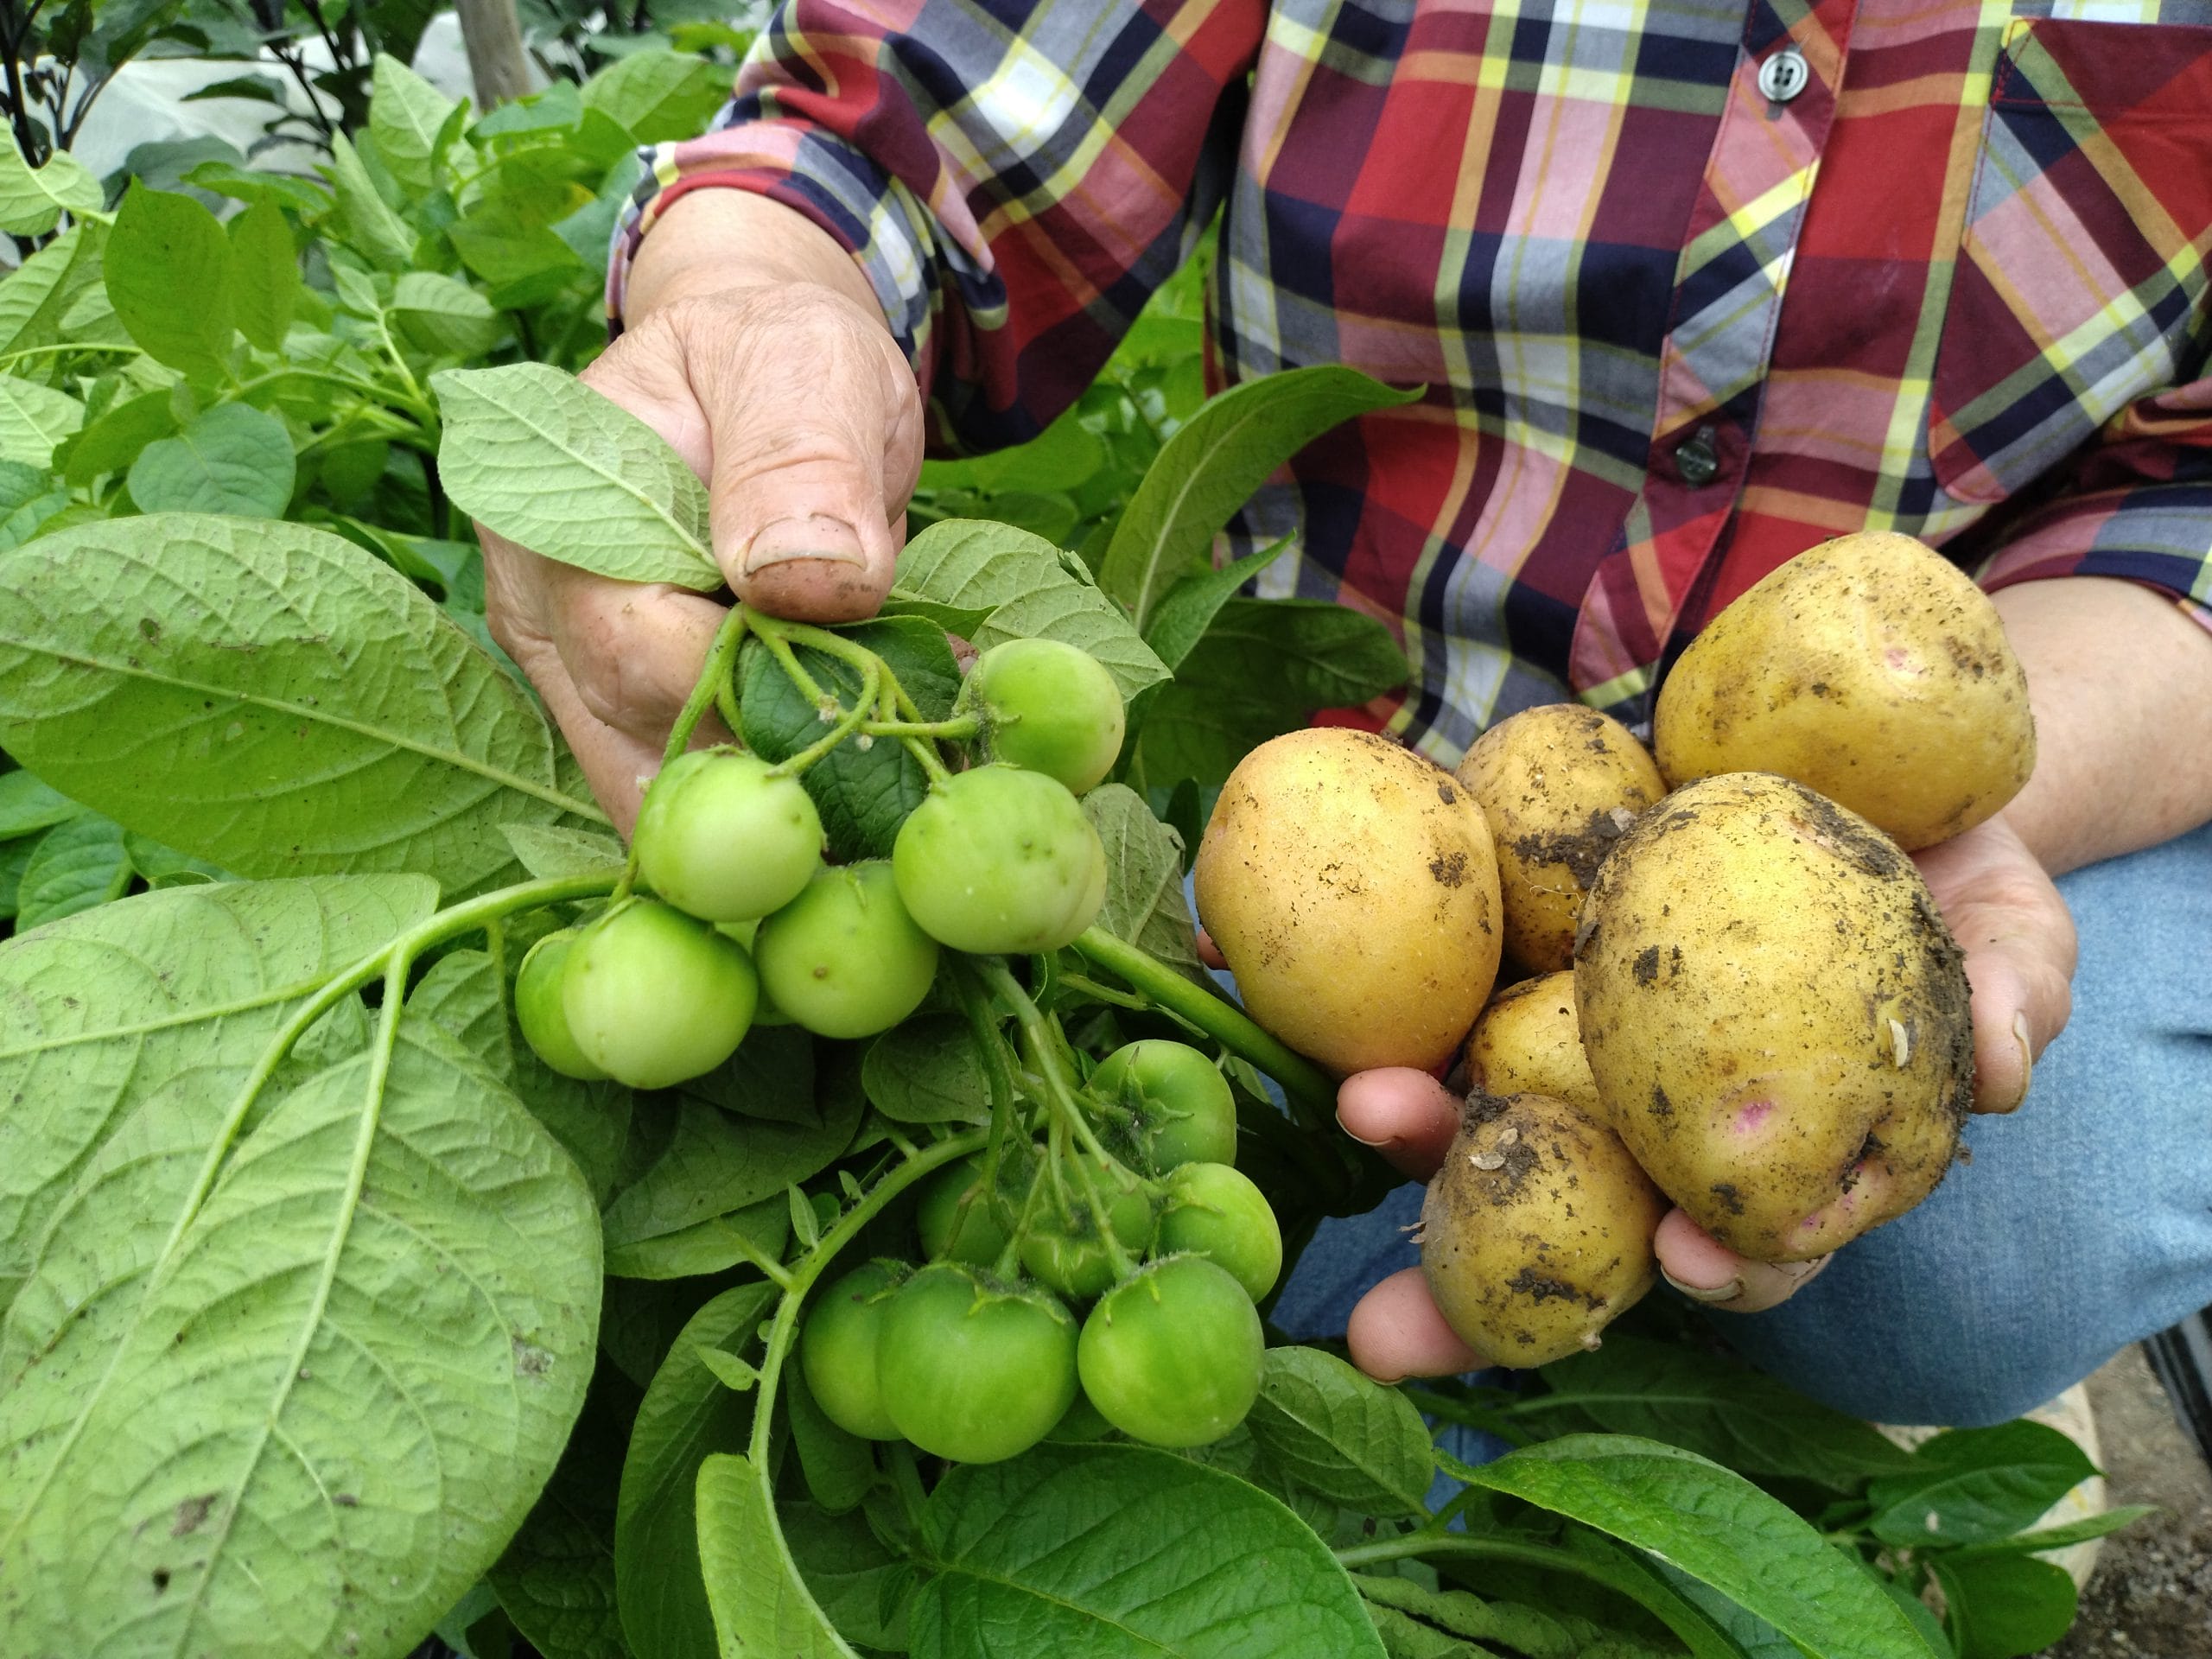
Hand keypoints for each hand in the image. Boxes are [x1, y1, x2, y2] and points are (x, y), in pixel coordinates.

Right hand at [482, 283, 923, 831]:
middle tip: (910, 764)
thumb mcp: (805, 361)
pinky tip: (874, 784)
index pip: (635, 652)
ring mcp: (579, 676)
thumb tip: (804, 582)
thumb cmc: (775, 353)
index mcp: (553, 516)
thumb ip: (801, 455)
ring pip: (670, 789)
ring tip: (899, 786)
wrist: (761, 369)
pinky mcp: (636, 716)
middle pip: (647, 740)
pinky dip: (786, 790)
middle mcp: (541, 614)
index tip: (883, 694)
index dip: (759, 684)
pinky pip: (700, 785)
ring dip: (788, 795)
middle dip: (783, 758)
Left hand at [1333, 810, 2077, 1381]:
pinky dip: (1342, 978)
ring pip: (1473, 1096)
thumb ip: (2015, 997)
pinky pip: (1419, 963)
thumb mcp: (2011, 934)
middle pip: (1559, 1203)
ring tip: (1360, 1099)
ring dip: (1408, 1114)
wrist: (1861, 771)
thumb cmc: (1947, 889)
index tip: (1689, 1264)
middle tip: (1413, 1294)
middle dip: (1486, 1249)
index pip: (1728, 1244)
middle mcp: (1637, 1112)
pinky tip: (1262, 966)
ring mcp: (1559, 1026)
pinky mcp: (1503, 932)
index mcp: (1752, 1151)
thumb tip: (2004, 1065)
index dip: (1713, 1268)